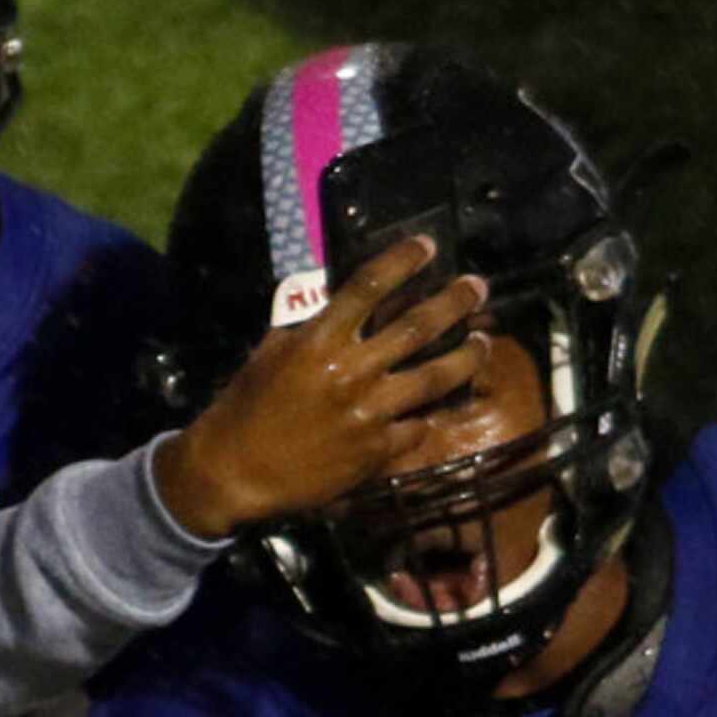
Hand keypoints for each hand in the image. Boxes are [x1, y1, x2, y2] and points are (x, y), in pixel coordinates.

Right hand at [157, 236, 488, 537]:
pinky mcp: (377, 449)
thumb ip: (304, 326)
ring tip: (483, 341)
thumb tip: (329, 298)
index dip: (402, 261)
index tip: (427, 245)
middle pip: (417, 327)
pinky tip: (437, 405)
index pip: (368, 287)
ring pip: (436, 376)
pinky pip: (418, 425)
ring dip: (467, 355)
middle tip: (478, 287)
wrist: (234, 471)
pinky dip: (428, 413)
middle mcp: (351, 371)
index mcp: (318, 341)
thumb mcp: (267, 355)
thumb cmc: (244, 407)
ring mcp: (369, 412)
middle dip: (455, 302)